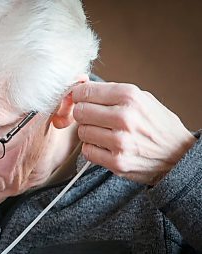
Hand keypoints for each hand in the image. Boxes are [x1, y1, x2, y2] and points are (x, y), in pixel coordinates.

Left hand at [72, 81, 195, 184]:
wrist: (179, 154)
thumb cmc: (157, 124)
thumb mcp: (142, 98)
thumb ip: (112, 92)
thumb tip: (81, 87)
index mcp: (129, 96)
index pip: (85, 92)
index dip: (79, 96)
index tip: (82, 100)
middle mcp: (124, 117)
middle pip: (80, 112)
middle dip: (83, 114)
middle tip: (93, 118)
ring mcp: (120, 141)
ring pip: (82, 132)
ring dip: (89, 133)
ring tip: (104, 133)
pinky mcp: (117, 161)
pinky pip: (87, 151)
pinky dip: (93, 149)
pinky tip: (106, 146)